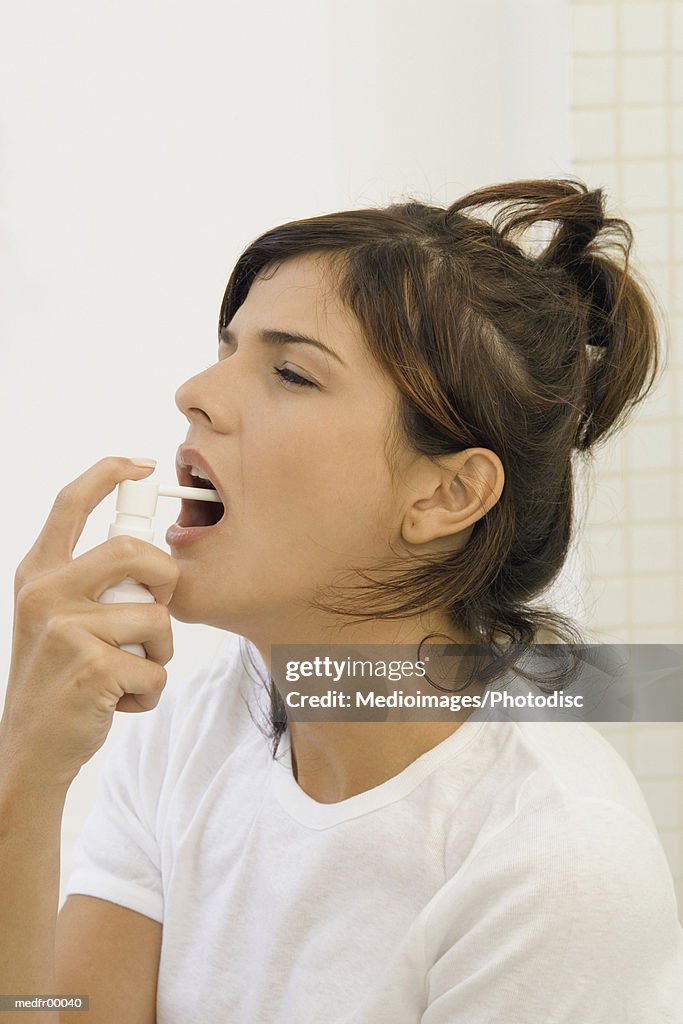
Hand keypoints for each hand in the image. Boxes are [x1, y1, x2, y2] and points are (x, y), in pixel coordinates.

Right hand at [1, 457, 179, 788]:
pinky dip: (150, 691)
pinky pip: (155, 668)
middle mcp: (45, 593)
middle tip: (158, 611)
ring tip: (128, 671)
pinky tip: (119, 701)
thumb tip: (150, 558)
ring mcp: (64, 630)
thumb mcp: (56, 620)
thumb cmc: (58, 680)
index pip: (71, 504)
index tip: (142, 463)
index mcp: (38, 575)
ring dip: (158, 652)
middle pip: (134, 551)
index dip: (108, 473)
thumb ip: (89, 585)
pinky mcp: (89, 668)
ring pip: (156, 617)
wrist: (31, 748)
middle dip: (166, 580)